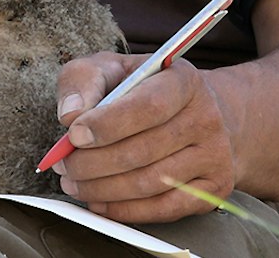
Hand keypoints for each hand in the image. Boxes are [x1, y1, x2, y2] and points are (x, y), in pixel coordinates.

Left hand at [50, 53, 238, 223]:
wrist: (203, 113)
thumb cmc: (146, 90)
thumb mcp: (113, 68)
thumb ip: (85, 80)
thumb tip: (69, 114)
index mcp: (183, 81)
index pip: (148, 106)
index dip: (107, 124)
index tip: (73, 135)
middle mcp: (206, 118)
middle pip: (144, 150)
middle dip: (93, 163)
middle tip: (64, 166)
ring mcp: (214, 156)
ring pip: (151, 183)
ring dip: (103, 189)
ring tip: (74, 184)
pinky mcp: (213, 188)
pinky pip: (164, 209)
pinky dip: (125, 210)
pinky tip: (99, 202)